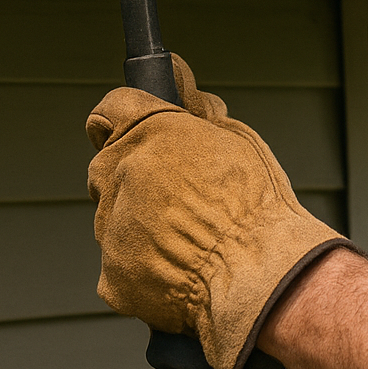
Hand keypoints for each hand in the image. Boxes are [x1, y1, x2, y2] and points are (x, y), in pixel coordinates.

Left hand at [86, 56, 353, 368]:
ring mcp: (110, 226)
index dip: (123, 119)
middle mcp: (121, 173)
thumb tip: (185, 92)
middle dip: (133, 178)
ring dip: (139, 226)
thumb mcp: (239, 141)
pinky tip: (181, 272)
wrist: (260, 276)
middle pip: (107, 167)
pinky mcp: (111, 275)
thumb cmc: (259, 208)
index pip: (112, 107)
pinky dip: (143, 270)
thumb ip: (199, 116)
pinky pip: (119, 267)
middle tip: (177, 198)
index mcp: (151, 131)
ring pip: (114, 220)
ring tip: (189, 242)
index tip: (133, 131)